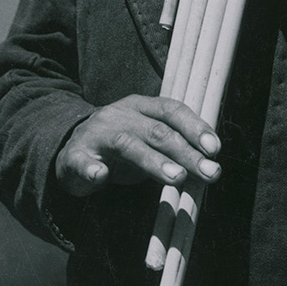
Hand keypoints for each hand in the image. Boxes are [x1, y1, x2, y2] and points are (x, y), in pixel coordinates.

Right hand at [55, 94, 220, 196]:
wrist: (71, 150)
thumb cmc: (121, 147)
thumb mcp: (149, 142)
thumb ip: (176, 149)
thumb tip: (210, 165)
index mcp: (141, 107)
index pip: (172, 110)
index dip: (195, 127)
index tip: (215, 149)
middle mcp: (121, 115)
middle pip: (157, 131)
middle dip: (186, 152)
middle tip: (208, 173)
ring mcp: (97, 134)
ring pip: (127, 144)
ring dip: (153, 161)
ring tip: (176, 177)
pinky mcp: (74, 156)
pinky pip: (82, 162)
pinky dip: (91, 169)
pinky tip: (100, 177)